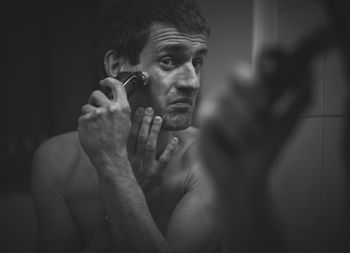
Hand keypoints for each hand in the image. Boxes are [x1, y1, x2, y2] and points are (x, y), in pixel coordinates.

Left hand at [78, 78, 130, 168]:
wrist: (110, 155)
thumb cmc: (117, 141)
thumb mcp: (125, 121)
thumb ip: (119, 108)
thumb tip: (110, 99)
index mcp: (122, 107)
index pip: (116, 86)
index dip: (109, 81)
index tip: (104, 82)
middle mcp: (110, 108)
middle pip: (96, 94)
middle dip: (93, 100)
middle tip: (95, 108)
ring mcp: (96, 114)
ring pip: (86, 107)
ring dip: (88, 114)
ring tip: (94, 126)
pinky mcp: (85, 120)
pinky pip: (82, 117)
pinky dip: (84, 124)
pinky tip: (91, 132)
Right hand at [127, 107, 178, 193]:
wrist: (127, 203)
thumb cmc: (126, 184)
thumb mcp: (121, 169)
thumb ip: (122, 155)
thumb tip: (120, 138)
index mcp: (126, 158)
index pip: (130, 136)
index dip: (134, 123)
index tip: (138, 110)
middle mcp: (135, 161)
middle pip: (140, 138)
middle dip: (145, 123)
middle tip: (150, 109)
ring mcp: (146, 168)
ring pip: (150, 146)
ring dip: (154, 131)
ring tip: (159, 118)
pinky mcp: (156, 176)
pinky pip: (164, 161)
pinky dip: (169, 150)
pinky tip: (175, 140)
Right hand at [201, 43, 317, 192]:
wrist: (245, 178)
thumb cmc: (263, 151)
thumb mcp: (285, 125)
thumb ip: (297, 102)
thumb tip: (309, 77)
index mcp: (255, 93)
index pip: (258, 65)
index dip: (268, 55)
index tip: (277, 57)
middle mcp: (235, 94)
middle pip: (237, 71)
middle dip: (251, 87)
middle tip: (264, 106)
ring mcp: (218, 104)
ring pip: (229, 98)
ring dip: (246, 123)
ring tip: (253, 140)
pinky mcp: (205, 119)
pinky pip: (217, 115)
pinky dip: (232, 132)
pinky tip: (238, 144)